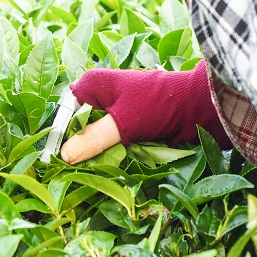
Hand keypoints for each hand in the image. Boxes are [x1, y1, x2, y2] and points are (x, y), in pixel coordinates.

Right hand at [60, 60, 231, 163]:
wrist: (198, 107)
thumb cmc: (159, 104)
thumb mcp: (123, 122)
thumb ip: (93, 139)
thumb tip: (64, 156)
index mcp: (92, 85)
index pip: (64, 112)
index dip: (60, 135)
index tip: (57, 160)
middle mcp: (100, 96)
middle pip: (77, 127)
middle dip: (78, 147)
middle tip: (73, 170)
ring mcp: (114, 112)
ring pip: (93, 138)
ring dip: (95, 154)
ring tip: (89, 172)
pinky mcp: (127, 126)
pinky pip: (109, 143)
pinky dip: (109, 155)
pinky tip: (107, 167)